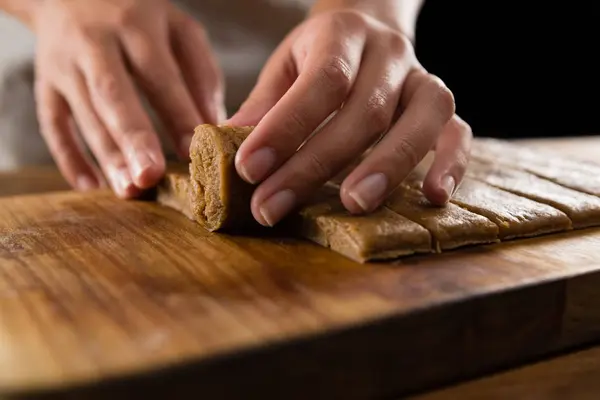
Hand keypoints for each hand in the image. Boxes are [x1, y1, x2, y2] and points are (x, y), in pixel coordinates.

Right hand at [32, 0, 224, 196]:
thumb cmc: (138, 16)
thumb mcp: (177, 28)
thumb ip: (200, 73)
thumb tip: (215, 123)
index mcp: (135, 26)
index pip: (158, 74)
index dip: (176, 113)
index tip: (194, 152)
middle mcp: (95, 43)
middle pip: (113, 95)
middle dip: (132, 138)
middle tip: (150, 177)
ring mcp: (64, 65)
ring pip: (83, 114)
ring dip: (106, 156)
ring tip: (129, 190)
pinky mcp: (46, 84)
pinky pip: (52, 123)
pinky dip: (68, 157)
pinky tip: (91, 186)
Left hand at [229, 10, 470, 226]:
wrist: (371, 30)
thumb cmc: (320, 58)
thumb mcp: (286, 67)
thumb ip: (263, 104)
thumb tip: (223, 147)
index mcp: (342, 35)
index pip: (319, 80)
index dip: (284, 127)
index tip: (248, 169)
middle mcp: (389, 54)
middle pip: (363, 111)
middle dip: (315, 164)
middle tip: (274, 206)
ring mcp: (423, 80)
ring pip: (419, 120)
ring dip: (388, 166)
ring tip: (354, 204)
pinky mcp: (444, 108)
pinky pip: (459, 133)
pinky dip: (452, 164)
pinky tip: (434, 197)